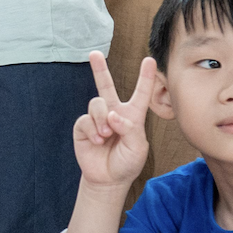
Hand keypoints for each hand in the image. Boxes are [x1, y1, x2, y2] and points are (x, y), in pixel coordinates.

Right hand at [74, 51, 154, 189]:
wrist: (108, 179)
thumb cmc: (127, 163)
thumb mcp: (137, 147)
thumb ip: (129, 128)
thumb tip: (112, 114)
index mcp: (132, 115)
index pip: (140, 93)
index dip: (145, 77)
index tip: (149, 60)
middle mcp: (114, 113)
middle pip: (106, 86)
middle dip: (99, 69)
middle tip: (93, 54)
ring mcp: (97, 119)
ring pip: (96, 104)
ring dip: (102, 119)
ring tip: (106, 135)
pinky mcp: (84, 127)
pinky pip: (85, 120)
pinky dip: (92, 130)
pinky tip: (98, 140)